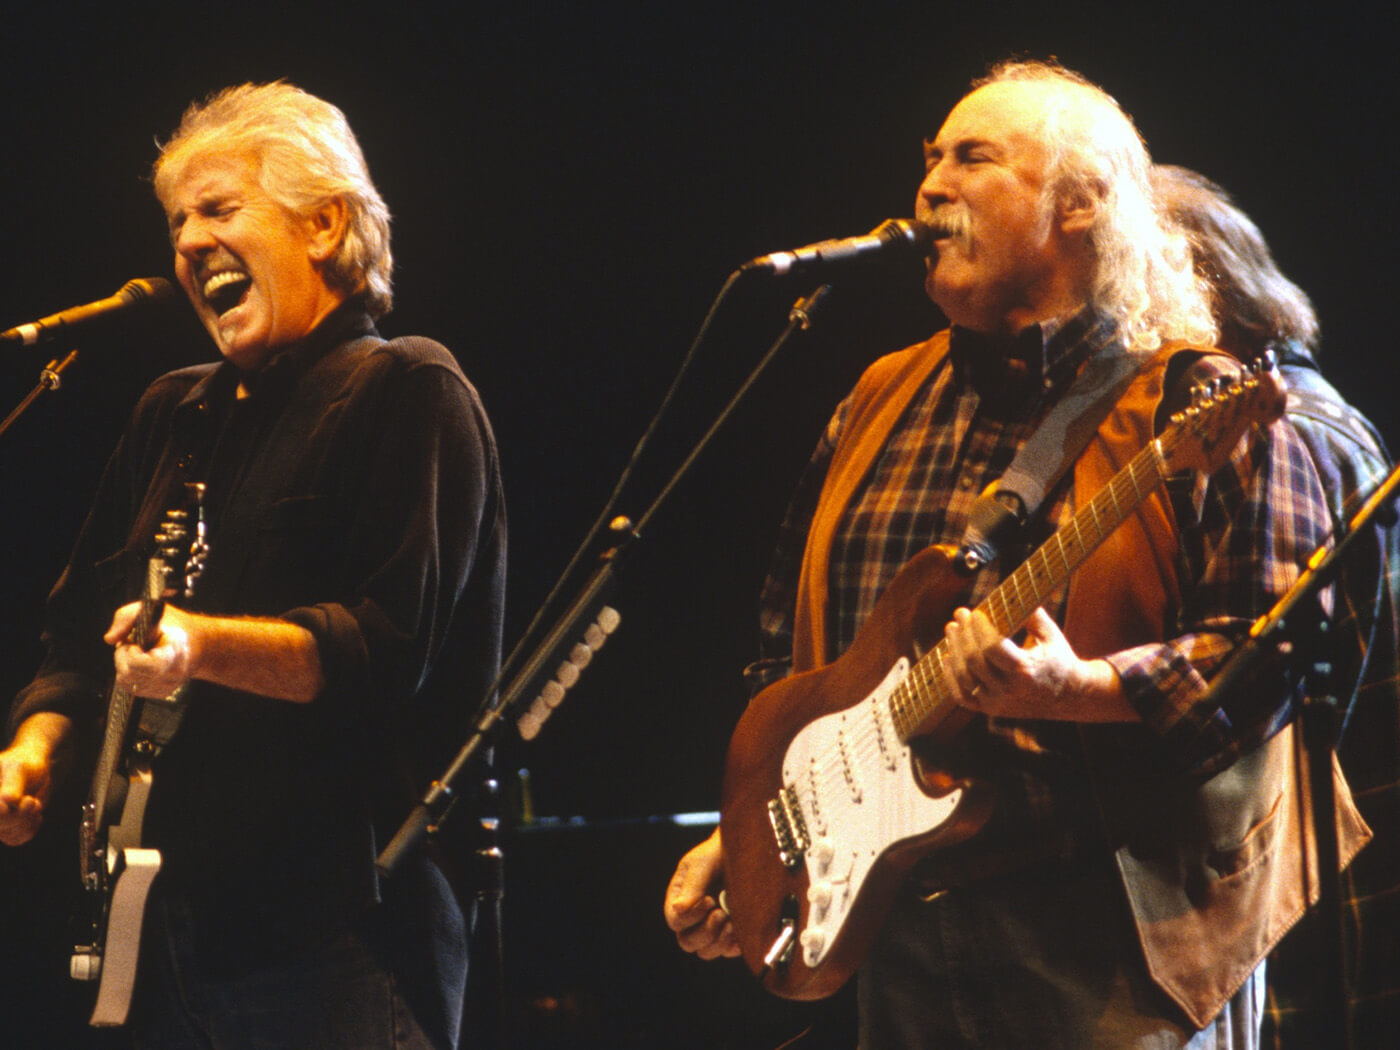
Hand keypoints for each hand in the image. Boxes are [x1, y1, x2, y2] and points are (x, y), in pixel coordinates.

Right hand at [0, 713, 67, 845]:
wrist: (34, 768)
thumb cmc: (23, 763)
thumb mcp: (18, 769)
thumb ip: (12, 785)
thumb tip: (6, 802)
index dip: (0, 812)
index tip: (7, 805)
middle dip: (16, 816)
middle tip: (31, 801)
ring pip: (6, 833)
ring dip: (25, 822)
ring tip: (34, 803)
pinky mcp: (6, 828)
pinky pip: (15, 839)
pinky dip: (29, 829)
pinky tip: (35, 814)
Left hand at [105, 602, 199, 699]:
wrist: (197, 644)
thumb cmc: (173, 625)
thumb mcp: (151, 610)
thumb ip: (127, 618)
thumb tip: (110, 639)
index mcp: (174, 651)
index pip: (144, 665)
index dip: (132, 653)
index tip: (137, 643)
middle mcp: (173, 673)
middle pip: (127, 674)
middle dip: (123, 657)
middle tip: (134, 645)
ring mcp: (167, 686)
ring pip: (126, 683)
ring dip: (125, 666)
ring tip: (138, 654)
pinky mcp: (161, 694)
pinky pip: (132, 689)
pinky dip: (131, 676)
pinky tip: (141, 665)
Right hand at [663, 828, 739, 959]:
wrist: (743, 852)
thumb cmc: (717, 853)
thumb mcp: (702, 864)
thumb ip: (692, 886)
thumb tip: (678, 909)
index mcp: (679, 899)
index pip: (675, 921)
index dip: (691, 917)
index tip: (710, 899)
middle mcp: (691, 919)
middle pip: (688, 942)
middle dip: (705, 932)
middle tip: (721, 912)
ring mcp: (711, 928)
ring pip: (706, 952)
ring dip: (719, 941)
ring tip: (732, 921)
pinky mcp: (730, 934)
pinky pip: (728, 951)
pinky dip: (734, 945)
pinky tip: (741, 929)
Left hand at [943, 606, 1118, 720]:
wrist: (1070, 697)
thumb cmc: (1059, 659)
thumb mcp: (1051, 634)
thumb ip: (1031, 614)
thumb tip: (1010, 592)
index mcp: (1026, 670)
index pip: (992, 648)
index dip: (979, 628)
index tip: (973, 612)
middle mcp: (1009, 690)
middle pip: (974, 661)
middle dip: (963, 634)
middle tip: (959, 614)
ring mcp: (998, 702)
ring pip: (964, 677)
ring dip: (953, 650)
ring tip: (951, 629)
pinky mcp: (991, 709)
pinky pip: (962, 697)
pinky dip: (950, 678)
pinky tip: (946, 658)